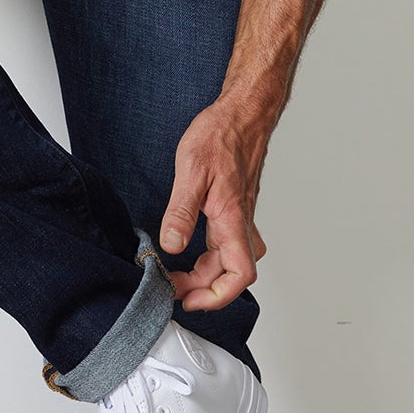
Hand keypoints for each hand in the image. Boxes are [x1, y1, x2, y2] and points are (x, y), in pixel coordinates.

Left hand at [158, 95, 274, 312]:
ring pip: (230, 258)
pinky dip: (210, 255)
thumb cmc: (221, 135)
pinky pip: (228, 242)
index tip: (189, 299)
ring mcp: (240, 216)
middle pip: (231, 273)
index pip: (240, 274)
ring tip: (176, 271)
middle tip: (170, 285)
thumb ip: (181, 211)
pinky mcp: (235, 208)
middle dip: (201, 288)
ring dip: (206, 273)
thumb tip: (171, 246)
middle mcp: (241, 222)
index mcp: (233, 218)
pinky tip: (191, 246)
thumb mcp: (192, 170)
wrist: (243, 113)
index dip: (217, 296)